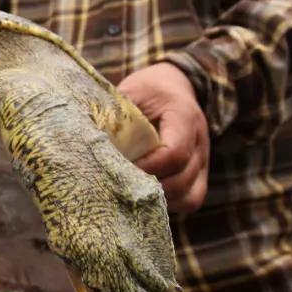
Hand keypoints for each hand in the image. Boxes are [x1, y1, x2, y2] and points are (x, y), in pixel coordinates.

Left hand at [117, 62, 209, 212]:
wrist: (172, 87)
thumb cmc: (148, 90)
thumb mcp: (131, 92)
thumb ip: (115, 115)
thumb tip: (87, 139)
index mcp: (184, 116)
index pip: (174, 153)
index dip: (146, 166)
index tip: (119, 166)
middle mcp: (200, 142)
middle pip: (181, 179)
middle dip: (148, 185)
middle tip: (117, 183)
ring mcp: (203, 161)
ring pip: (189, 196)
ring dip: (158, 198)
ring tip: (129, 191)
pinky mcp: (199, 175)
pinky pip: (191, 200)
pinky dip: (169, 204)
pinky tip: (143, 196)